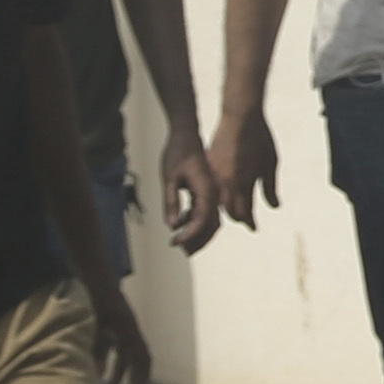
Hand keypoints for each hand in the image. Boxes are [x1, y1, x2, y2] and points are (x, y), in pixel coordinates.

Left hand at [88, 282, 155, 383]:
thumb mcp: (90, 323)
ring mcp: (117, 324)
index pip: (143, 360)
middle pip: (135, 360)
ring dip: (116, 373)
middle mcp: (127, 328)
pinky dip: (102, 359)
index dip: (140, 382)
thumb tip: (95, 373)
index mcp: (129, 330)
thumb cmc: (91, 293)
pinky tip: (88, 369)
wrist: (88, 266)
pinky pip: (109, 344)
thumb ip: (94, 347)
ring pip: (122, 354)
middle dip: (130, 381)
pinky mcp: (105, 319)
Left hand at [157, 131, 224, 254]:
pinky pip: (207, 211)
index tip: (175, 242)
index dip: (189, 235)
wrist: (186, 133)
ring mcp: (213, 191)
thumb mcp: (170, 177)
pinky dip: (196, 222)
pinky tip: (183, 225)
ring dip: (198, 234)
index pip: (202, 220)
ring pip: (211, 220)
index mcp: (207, 189)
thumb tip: (173, 225)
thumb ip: (171, 201)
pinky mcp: (208, 189)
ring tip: (181, 243)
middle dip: (197, 240)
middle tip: (181, 250)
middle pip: (211, 225)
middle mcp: (214, 192)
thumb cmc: (177, 152)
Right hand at [208, 102, 278, 234]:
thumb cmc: (259, 139)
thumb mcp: (270, 163)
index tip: (254, 227)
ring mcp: (214, 173)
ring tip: (235, 209)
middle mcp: (224, 181)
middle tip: (246, 220)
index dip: (249, 222)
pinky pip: (211, 186)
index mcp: (241, 183)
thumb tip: (274, 206)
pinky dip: (218, 193)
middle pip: (228, 211)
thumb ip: (270, 187)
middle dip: (238, 217)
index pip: (243, 212)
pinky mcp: (208, 164)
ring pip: (217, 200)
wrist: (240, 116)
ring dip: (226, 207)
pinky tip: (224, 192)